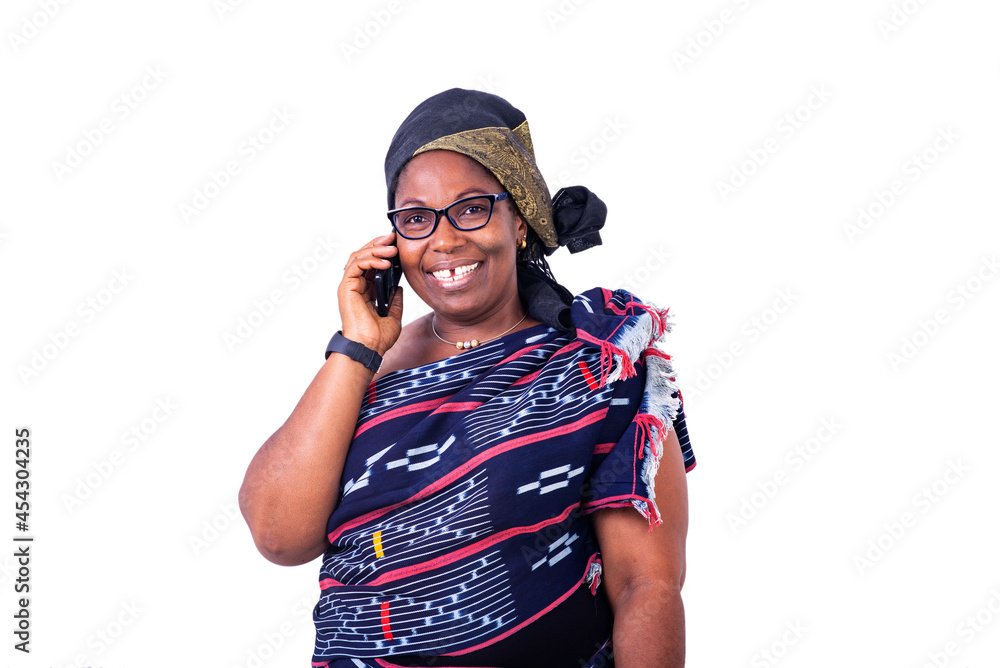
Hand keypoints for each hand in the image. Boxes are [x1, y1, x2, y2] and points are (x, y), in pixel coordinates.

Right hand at [337, 232, 403, 355]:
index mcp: (365, 291)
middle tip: (393, 237)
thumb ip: (395, 300)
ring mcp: (349, 286)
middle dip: (378, 243)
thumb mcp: (394, 315)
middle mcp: (356, 286)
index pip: (371, 263)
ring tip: (392, 249)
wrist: (369, 348)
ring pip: (358, 257)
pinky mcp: (346, 288)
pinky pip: (356, 265)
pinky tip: (385, 262)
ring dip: (376, 249)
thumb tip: (399, 287)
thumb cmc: (378, 338)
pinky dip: (370, 260)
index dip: (382, 251)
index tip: (397, 244)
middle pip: (363, 255)